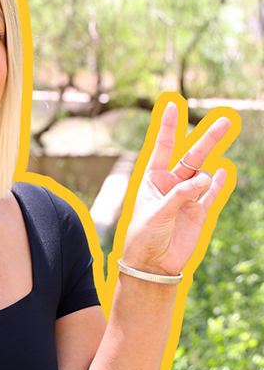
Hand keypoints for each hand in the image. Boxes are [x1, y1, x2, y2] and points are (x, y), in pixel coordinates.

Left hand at [122, 102, 230, 276]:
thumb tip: (206, 177)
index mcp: (152, 178)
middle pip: (191, 155)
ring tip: (197, 188)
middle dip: (207, 138)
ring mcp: (187, 197)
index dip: (167, 127)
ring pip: (204, 173)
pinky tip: (226, 171)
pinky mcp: (200, 212)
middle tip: (225, 120)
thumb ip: (180, 194)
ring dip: (207, 175)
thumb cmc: (144, 235)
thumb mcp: (157, 211)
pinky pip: (213, 193)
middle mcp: (170, 183)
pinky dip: (220, 183)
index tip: (171, 105)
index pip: (162, 147)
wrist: (152, 264)